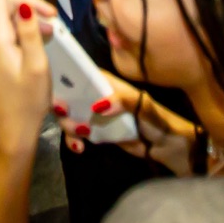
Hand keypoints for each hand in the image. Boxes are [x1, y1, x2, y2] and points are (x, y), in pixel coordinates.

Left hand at [0, 0, 55, 164]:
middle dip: (28, 6)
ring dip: (22, 21)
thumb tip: (24, 4)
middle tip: (53, 20)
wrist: (9, 135)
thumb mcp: (38, 65)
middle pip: (2, 7)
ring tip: (45, 36)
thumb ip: (30, 30)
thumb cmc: (27, 104)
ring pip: (0, 22)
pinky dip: (13, 34)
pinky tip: (30, 48)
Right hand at [59, 73, 200, 174]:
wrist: (166, 146)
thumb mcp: (142, 106)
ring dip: (69, 125)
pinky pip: (79, 134)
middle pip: (73, 96)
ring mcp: (98, 116)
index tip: (57, 87)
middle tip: (63, 114)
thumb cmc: (157, 120)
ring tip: (78, 135)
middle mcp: (101, 97)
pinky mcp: (99, 133)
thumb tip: (97, 106)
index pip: (84, 75)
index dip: (67, 78)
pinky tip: (80, 147)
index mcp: (110, 85)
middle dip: (64, 105)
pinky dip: (75, 140)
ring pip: (73, 116)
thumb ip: (122, 101)